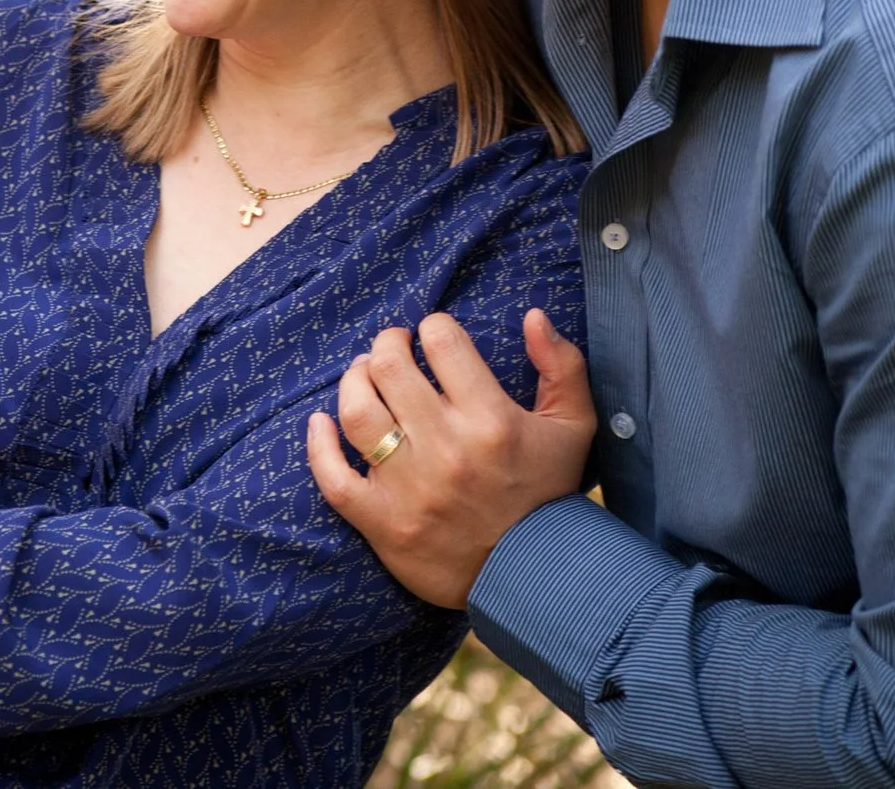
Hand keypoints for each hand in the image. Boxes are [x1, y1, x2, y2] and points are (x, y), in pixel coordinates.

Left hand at [307, 309, 593, 607]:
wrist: (534, 578)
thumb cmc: (549, 494)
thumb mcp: (575, 428)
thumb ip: (562, 366)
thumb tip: (532, 315)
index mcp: (491, 421)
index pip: (442, 342)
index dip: (433, 329)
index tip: (434, 338)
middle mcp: (446, 450)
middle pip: (389, 368)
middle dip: (387, 345)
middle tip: (393, 348)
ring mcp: (409, 488)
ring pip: (357, 413)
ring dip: (352, 381)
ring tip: (362, 375)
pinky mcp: (382, 522)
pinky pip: (333, 478)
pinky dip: (319, 446)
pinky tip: (320, 423)